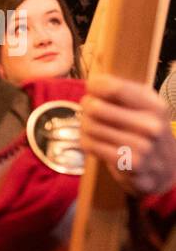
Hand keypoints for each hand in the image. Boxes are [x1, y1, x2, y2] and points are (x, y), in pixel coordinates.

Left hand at [79, 73, 175, 195]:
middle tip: (88, 111)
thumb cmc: (146, 133)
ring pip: (90, 127)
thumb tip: (93, 82)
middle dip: (86, 108)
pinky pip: (91, 145)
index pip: (114, 88)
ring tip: (91, 128)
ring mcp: (141, 146)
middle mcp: (151, 125)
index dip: (95, 85)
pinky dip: (86, 142)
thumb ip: (123, 94)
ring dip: (84, 127)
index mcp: (154, 105)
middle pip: (96, 107)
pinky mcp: (128, 163)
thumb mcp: (145, 108)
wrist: (166, 168)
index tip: (91, 88)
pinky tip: (93, 142)